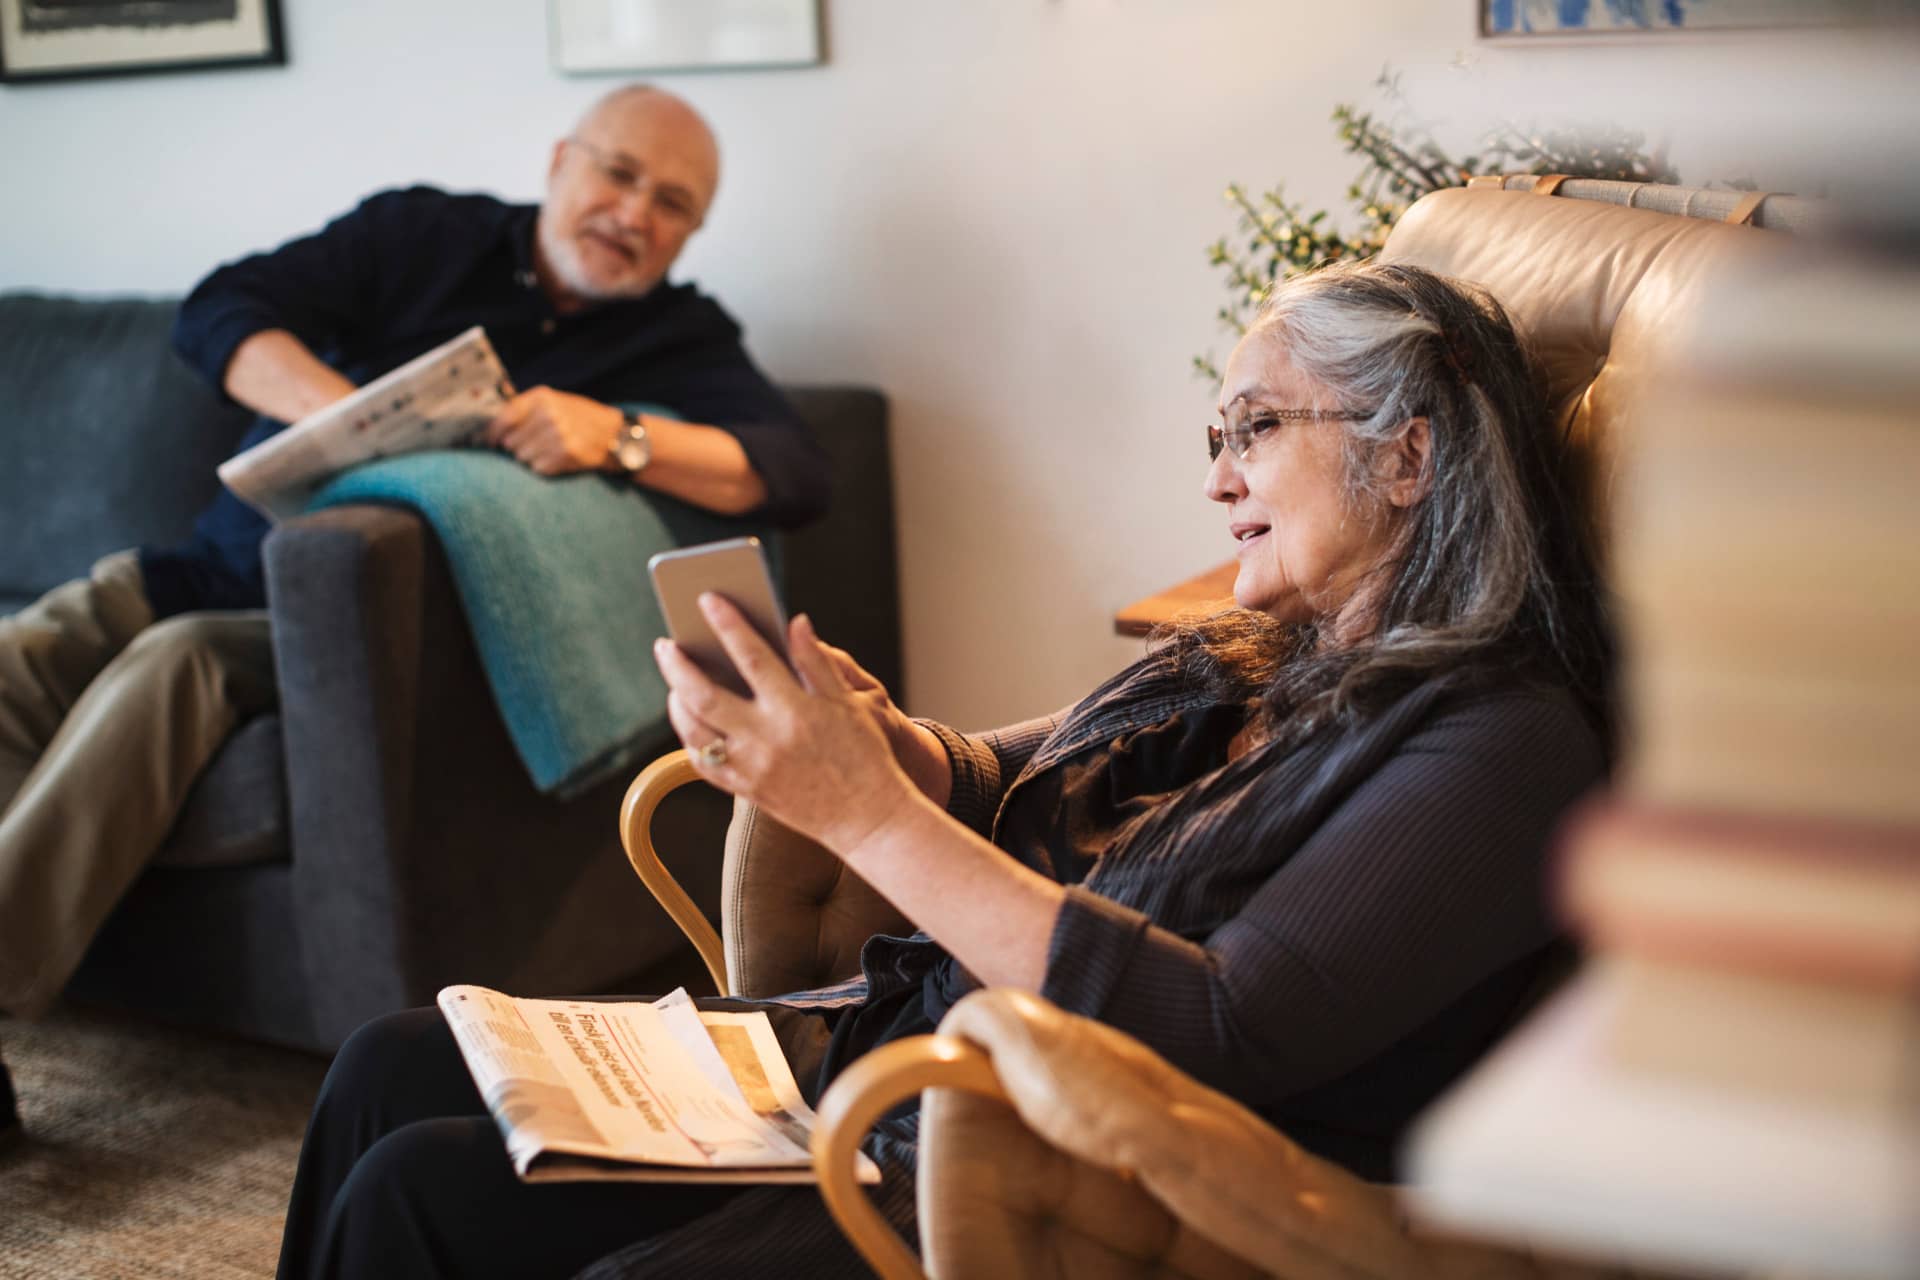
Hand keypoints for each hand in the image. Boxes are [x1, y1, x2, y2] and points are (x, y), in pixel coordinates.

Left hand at [483, 386, 621, 475]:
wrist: (614, 434)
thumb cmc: (579, 418)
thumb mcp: (553, 402)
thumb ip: (524, 409)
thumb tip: (491, 428)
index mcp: (542, 398)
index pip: (503, 418)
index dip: (493, 433)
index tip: (490, 442)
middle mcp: (549, 414)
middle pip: (511, 442)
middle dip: (518, 447)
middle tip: (534, 445)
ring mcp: (558, 434)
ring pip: (522, 457)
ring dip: (531, 458)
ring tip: (549, 451)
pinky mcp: (566, 454)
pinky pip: (538, 468)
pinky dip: (544, 467)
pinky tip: (558, 459)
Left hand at [652, 596, 925, 855]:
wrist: (868, 818)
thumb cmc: (864, 755)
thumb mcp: (848, 703)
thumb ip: (816, 661)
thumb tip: (795, 622)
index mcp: (796, 710)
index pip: (752, 656)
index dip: (728, 623)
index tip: (708, 599)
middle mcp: (767, 740)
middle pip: (704, 695)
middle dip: (678, 666)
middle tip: (665, 644)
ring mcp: (752, 769)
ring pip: (695, 731)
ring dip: (677, 702)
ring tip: (674, 681)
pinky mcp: (747, 791)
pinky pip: (703, 764)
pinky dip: (691, 738)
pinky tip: (691, 719)